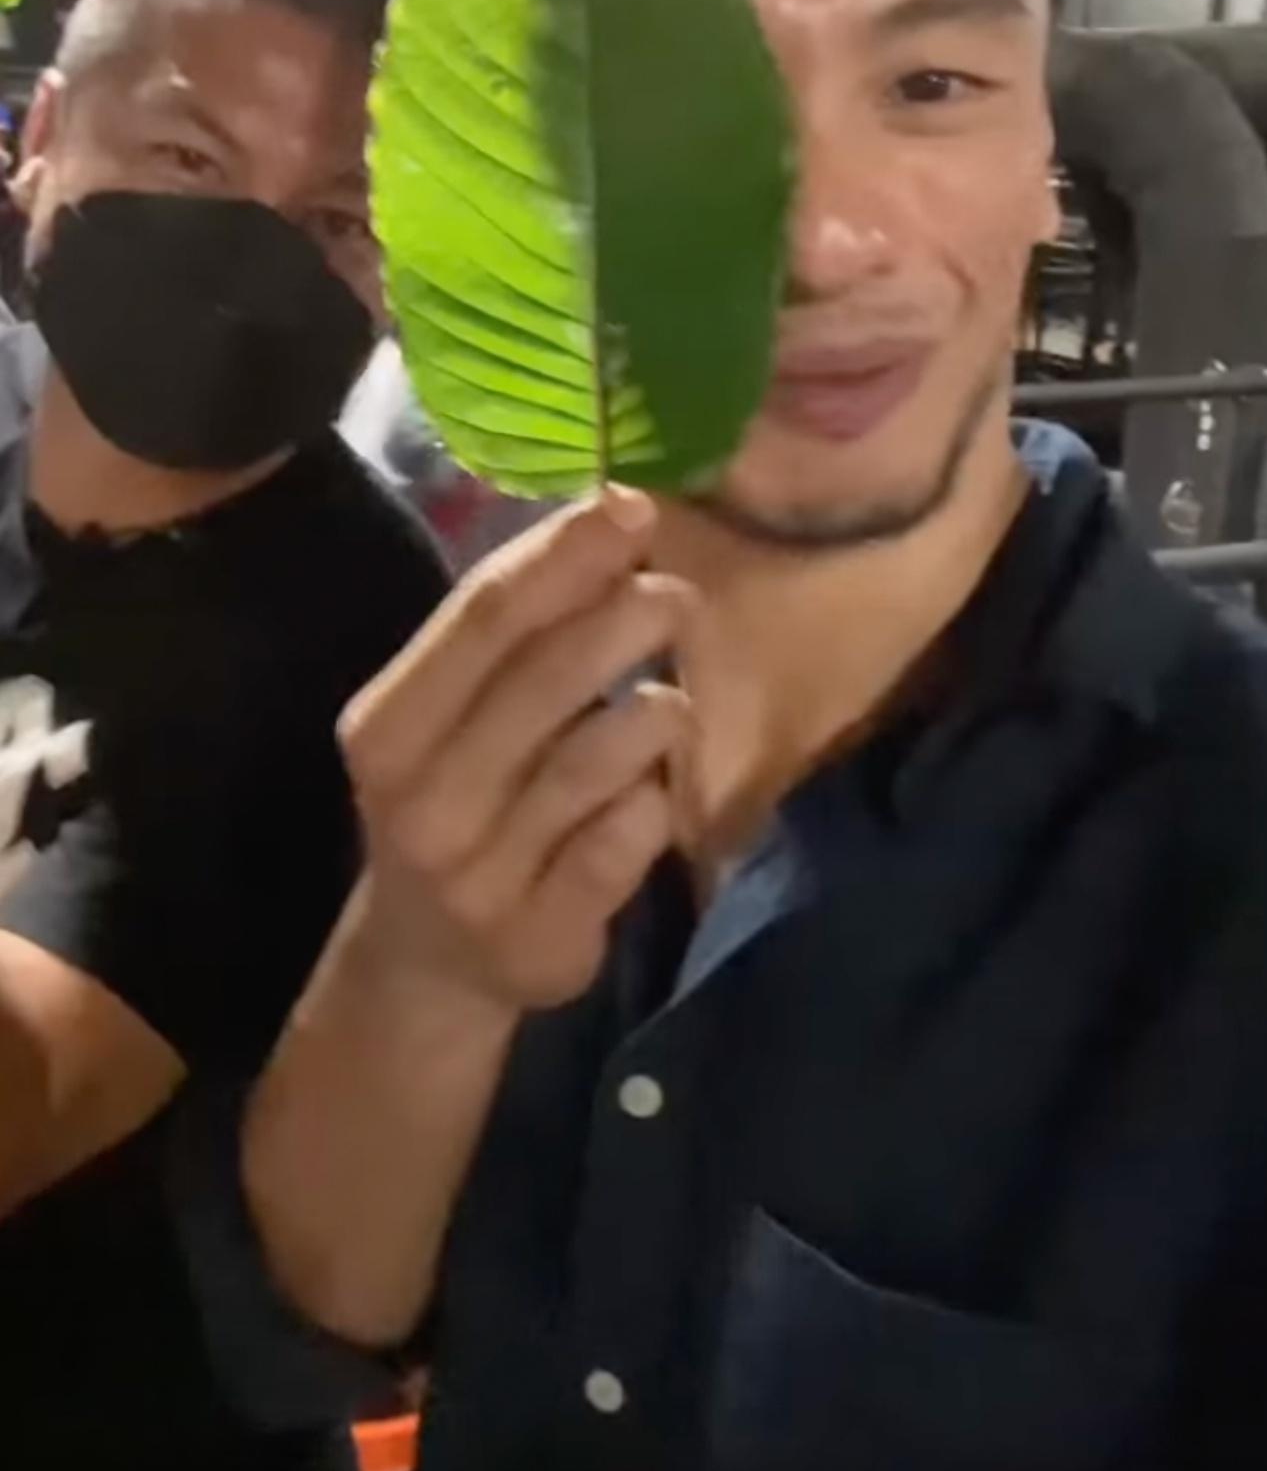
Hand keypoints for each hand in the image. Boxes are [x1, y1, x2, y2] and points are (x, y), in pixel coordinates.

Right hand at [339, 489, 694, 1011]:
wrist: (426, 965)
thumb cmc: (454, 798)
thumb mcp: (446, 717)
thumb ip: (510, 634)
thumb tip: (610, 520)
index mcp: (386, 727)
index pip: (479, 618)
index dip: (562, 554)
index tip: (630, 506)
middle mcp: (422, 801)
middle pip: (543, 680)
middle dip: (624, 619)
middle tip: (677, 595)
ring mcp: (479, 876)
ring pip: (596, 760)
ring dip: (653, 714)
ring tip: (667, 704)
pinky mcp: (542, 936)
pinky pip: (626, 839)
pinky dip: (655, 802)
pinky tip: (653, 794)